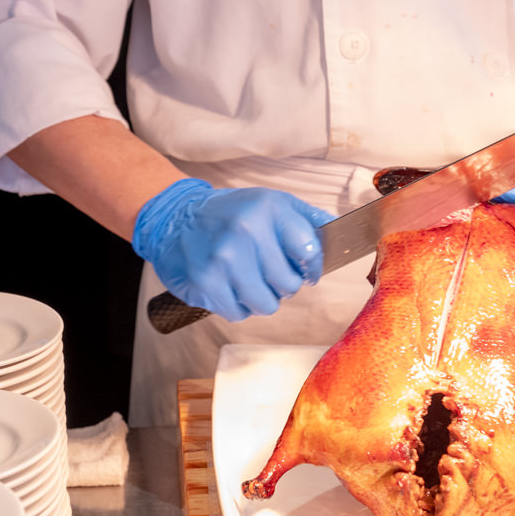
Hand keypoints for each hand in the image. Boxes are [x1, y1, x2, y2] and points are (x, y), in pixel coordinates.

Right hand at [132, 179, 335, 321]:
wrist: (174, 217)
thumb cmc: (231, 214)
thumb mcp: (271, 202)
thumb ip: (307, 219)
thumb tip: (340, 233)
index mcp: (270, 208)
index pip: (310, 251)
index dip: (312, 269)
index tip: (307, 273)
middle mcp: (247, 230)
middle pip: (289, 285)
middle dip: (283, 285)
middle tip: (267, 273)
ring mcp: (224, 257)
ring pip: (266, 304)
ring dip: (261, 299)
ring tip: (248, 281)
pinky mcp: (205, 281)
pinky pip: (239, 313)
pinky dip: (237, 306)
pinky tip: (228, 286)